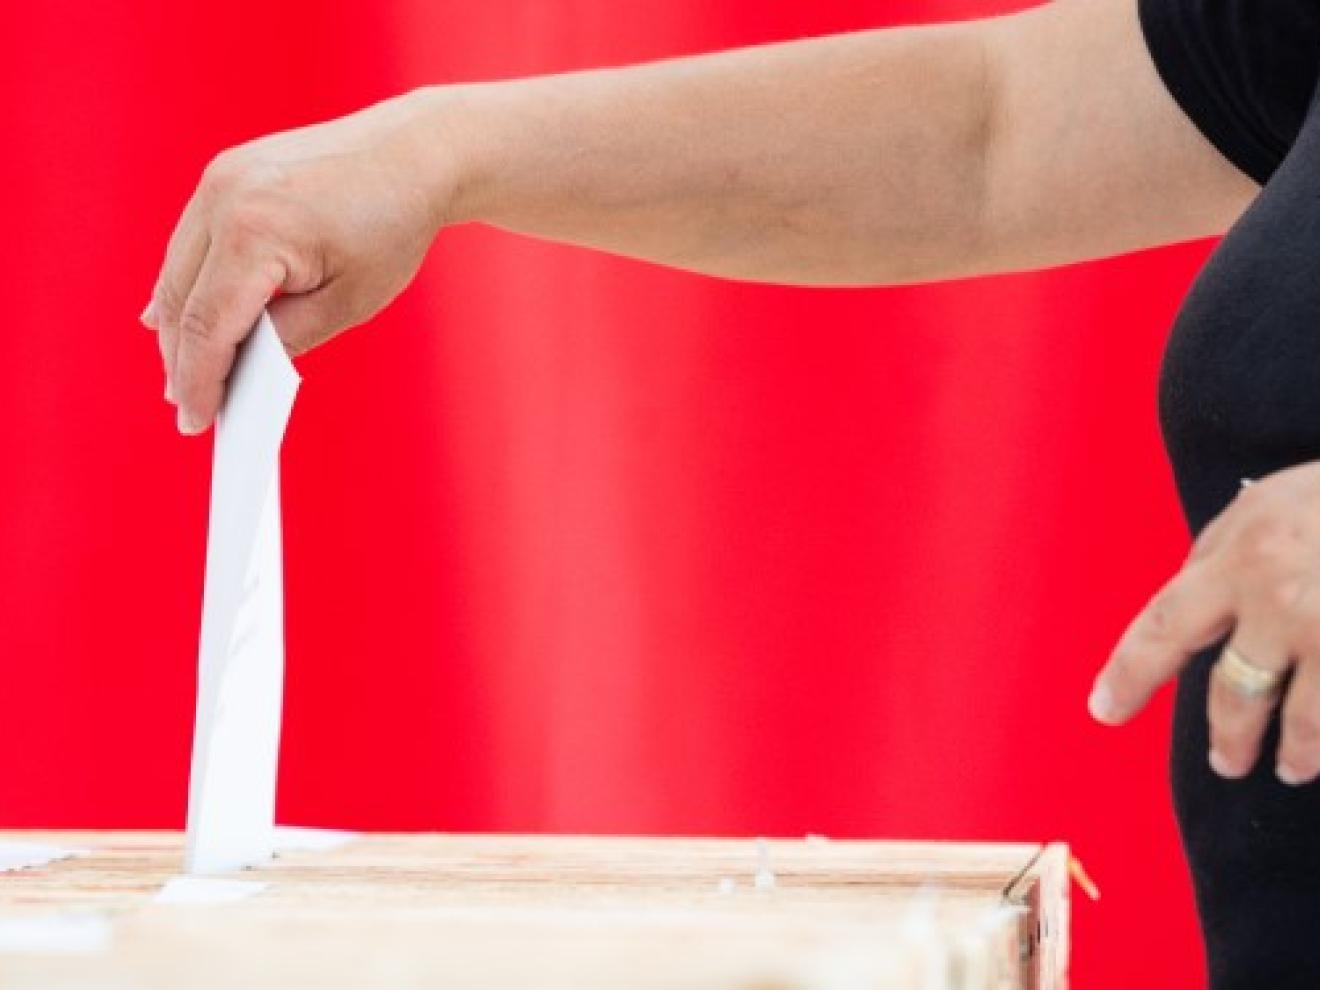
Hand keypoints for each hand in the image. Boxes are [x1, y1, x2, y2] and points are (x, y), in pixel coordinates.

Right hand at [141, 87, 464, 433]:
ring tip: (183, 374)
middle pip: (182, 300)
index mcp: (253, 232)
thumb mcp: (348, 302)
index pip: (208, 325)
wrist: (413, 152)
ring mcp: (218, 180)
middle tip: (188, 409)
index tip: (196, 423)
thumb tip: (240, 366)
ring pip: (178, 270)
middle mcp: (223, 199)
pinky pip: (190, 241)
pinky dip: (185, 283)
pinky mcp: (224, 172)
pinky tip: (169, 318)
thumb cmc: (392, 228)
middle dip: (182, 360)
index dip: (199, 381)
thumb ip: (288, 338)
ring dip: (176, 324)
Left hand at [1089, 462, 1319, 784]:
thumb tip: (1189, 598)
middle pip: (1235, 693)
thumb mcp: (1268, 503)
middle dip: (1228, 737)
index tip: (1104, 709)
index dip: (1129, 674)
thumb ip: (1220, 553)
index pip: (1164, 627)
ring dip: (1298, 754)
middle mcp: (1282, 603)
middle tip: (1226, 762)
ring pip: (1306, 723)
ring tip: (1292, 767)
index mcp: (1241, 559)